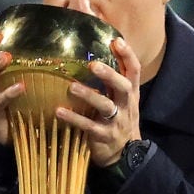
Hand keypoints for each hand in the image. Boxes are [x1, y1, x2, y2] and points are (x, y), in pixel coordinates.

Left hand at [55, 37, 141, 166]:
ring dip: (89, 95)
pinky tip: (59, 111)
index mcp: (131, 92)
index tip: (116, 40)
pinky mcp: (104, 136)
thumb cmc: (120, 118)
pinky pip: (89, 126)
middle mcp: (126, 104)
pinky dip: (74, 119)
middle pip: (123, 86)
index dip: (127, 55)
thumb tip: (97, 54)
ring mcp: (116, 121)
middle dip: (110, 75)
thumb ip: (113, 80)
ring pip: (105, 106)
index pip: (134, 70)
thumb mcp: (122, 99)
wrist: (125, 153)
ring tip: (71, 87)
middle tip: (93, 66)